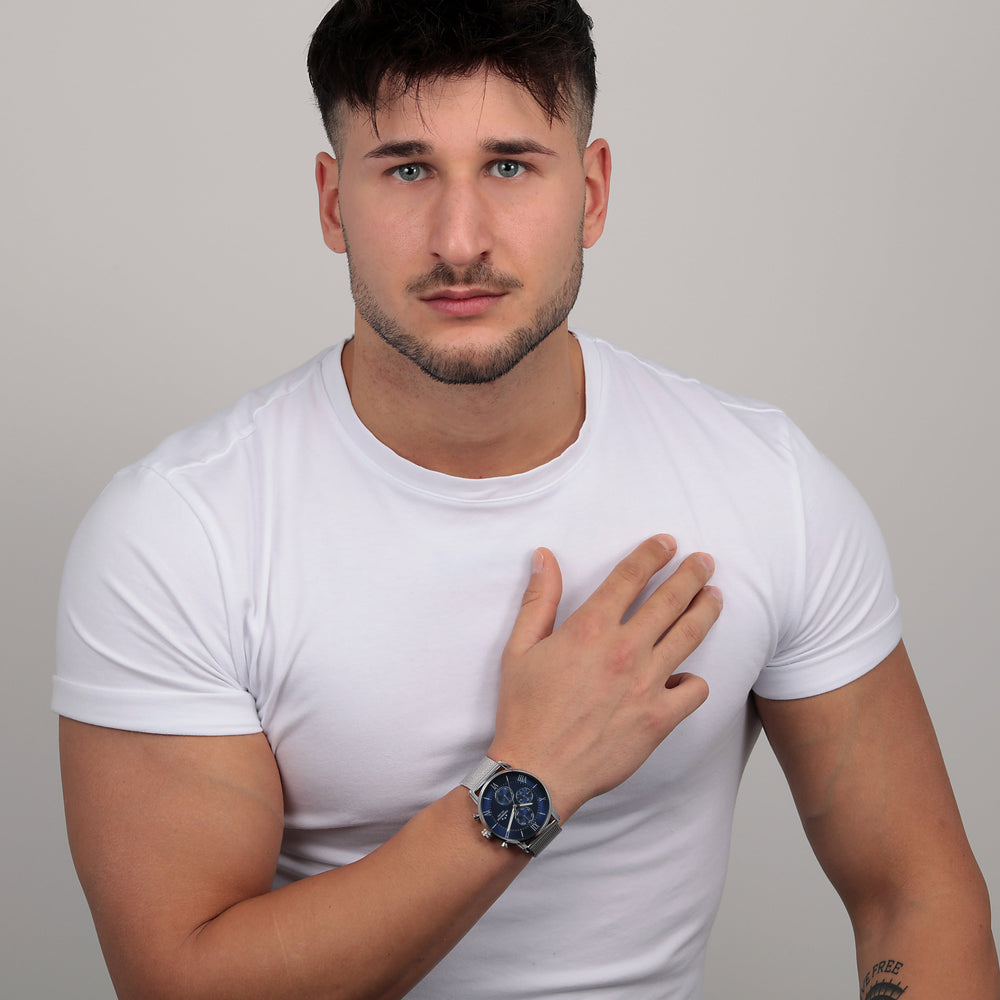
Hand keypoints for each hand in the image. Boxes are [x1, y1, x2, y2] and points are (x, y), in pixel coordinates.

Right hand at [489, 535, 720, 819]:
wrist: (537, 772)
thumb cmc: (524, 711)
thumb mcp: (519, 648)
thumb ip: (539, 599)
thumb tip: (545, 557)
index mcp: (590, 628)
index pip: (630, 577)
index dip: (652, 554)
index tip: (666, 543)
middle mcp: (624, 650)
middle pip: (670, 599)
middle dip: (690, 574)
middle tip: (704, 560)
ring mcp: (646, 684)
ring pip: (689, 635)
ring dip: (705, 610)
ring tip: (715, 596)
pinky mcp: (660, 718)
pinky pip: (694, 690)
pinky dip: (694, 680)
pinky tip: (687, 675)